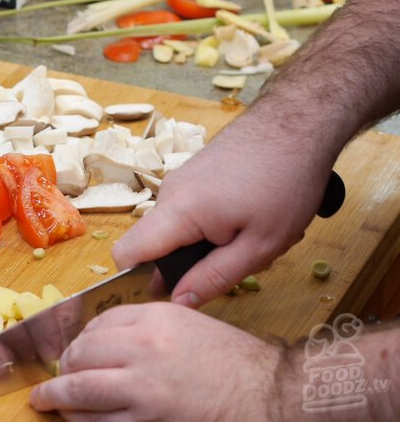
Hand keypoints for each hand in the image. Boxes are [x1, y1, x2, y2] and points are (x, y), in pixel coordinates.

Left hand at [29, 302, 282, 420]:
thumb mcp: (187, 324)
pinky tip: (77, 421)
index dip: (79, 341)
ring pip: (81, 392)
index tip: (72, 352)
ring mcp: (144, 389)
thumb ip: (143, 326)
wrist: (269, 394)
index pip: (96, 326)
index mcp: (153, 320)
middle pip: (81, 355)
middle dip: (62, 369)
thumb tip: (102, 341)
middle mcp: (143, 349)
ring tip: (48, 402)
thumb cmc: (232, 361)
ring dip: (59, 398)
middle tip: (54, 379)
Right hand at [111, 120, 334, 306]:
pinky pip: (190, 212)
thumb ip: (214, 277)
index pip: (126, 253)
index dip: (136, 280)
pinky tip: (251, 218)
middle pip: (155, 245)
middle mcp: (170, 194)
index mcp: (178, 213)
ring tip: (252, 237)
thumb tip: (178, 302)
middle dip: (188, 265)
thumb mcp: (260, 245)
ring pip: (178, 230)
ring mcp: (181, 181)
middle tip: (237, 264)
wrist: (298, 121)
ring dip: (207, 245)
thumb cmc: (286, 182)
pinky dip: (214, 225)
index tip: (171, 293)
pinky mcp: (195, 175)